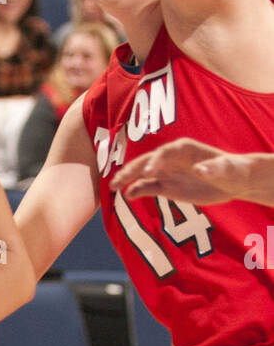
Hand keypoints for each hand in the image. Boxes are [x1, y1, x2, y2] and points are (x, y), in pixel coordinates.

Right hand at [111, 141, 247, 206]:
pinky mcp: (166, 185)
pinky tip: (128, 196)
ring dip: (128, 178)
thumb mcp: (227, 170)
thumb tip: (200, 170)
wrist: (232, 181)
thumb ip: (213, 168)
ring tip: (113, 187)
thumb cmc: (232, 171)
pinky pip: (147, 187)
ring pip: (142, 173)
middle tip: (119, 180)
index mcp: (185, 149)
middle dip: (133, 169)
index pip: (166, 152)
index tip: (149, 172)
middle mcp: (171, 158)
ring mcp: (167, 172)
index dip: (157, 160)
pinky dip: (137, 190)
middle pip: (148, 161)